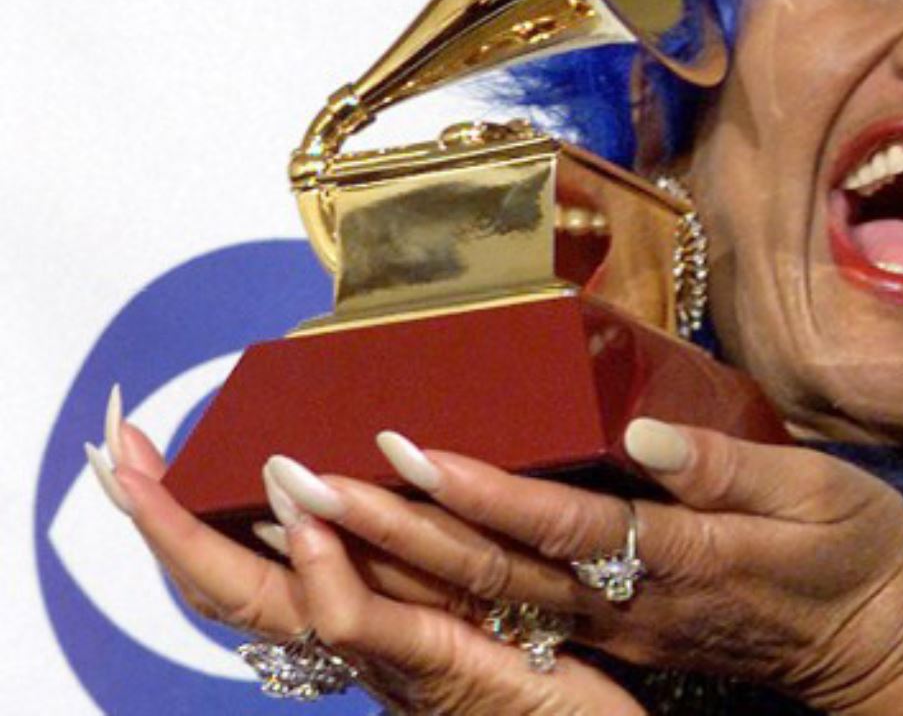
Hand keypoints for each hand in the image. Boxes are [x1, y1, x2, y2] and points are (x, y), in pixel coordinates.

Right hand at [88, 389, 646, 714]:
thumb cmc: (561, 669)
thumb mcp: (491, 591)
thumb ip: (440, 536)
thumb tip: (396, 457)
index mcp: (377, 616)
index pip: (256, 571)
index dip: (189, 525)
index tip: (137, 462)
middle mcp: (372, 642)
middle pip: (243, 590)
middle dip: (173, 527)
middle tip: (118, 458)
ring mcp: (403, 661)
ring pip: (298, 600)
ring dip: (250, 531)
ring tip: (206, 468)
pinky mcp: (453, 668)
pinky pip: (379, 622)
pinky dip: (332, 575)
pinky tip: (312, 519)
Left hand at [278, 419, 902, 713]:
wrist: (874, 647)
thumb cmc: (858, 561)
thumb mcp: (824, 499)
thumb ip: (731, 469)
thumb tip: (646, 435)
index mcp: (677, 562)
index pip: (556, 528)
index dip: (476, 492)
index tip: (403, 450)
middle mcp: (627, 605)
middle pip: (489, 575)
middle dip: (391, 530)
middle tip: (303, 481)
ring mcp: (613, 628)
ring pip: (483, 603)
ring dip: (393, 561)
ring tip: (313, 513)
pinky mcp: (612, 633)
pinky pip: (504, 618)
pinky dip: (433, 589)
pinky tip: (384, 559)